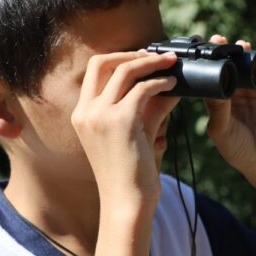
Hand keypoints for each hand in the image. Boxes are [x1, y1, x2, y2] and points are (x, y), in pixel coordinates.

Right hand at [71, 50, 179, 205]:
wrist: (126, 202)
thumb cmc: (130, 174)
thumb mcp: (136, 134)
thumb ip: (148, 108)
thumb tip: (169, 84)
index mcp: (82, 115)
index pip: (95, 70)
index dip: (119, 57)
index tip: (142, 58)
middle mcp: (86, 111)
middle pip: (103, 61)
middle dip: (132, 53)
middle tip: (157, 55)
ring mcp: (100, 115)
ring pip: (125, 70)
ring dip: (151, 63)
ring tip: (172, 65)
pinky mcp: (120, 121)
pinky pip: (143, 88)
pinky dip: (160, 82)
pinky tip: (173, 85)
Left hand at [204, 35, 255, 179]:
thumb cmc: (237, 148)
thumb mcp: (221, 131)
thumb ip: (217, 110)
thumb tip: (214, 86)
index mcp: (218, 97)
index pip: (210, 74)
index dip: (206, 61)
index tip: (199, 48)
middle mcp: (235, 89)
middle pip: (229, 63)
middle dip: (224, 50)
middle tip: (219, 39)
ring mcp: (254, 89)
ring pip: (249, 65)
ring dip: (245, 53)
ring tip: (241, 46)